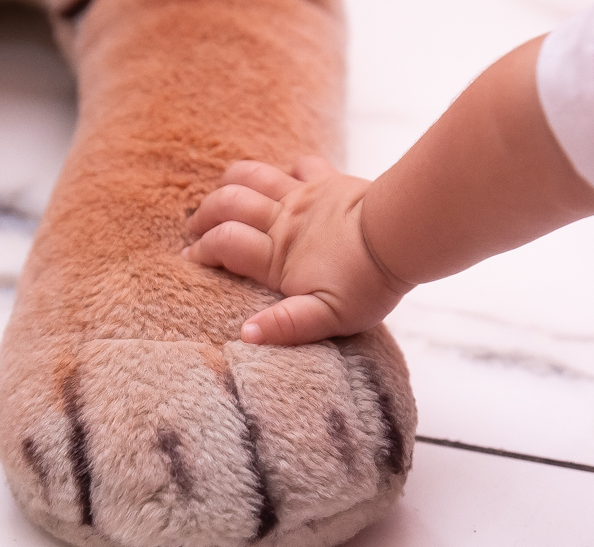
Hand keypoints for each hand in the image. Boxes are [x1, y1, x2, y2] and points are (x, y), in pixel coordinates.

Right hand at [184, 157, 413, 345]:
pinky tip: (284, 179)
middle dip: (205, 214)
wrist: (401, 237)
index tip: (191, 260)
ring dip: (230, 183)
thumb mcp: (326, 317)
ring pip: (253, 175)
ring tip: (222, 198)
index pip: (224, 243)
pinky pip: (300, 164)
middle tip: (195, 229)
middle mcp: (283, 219)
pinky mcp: (328, 181)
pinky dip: (285, 169)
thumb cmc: (367, 283)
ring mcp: (304, 195)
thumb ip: (285, 325)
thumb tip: (245, 334)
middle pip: (228, 203)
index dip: (202, 250)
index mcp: (277, 255)